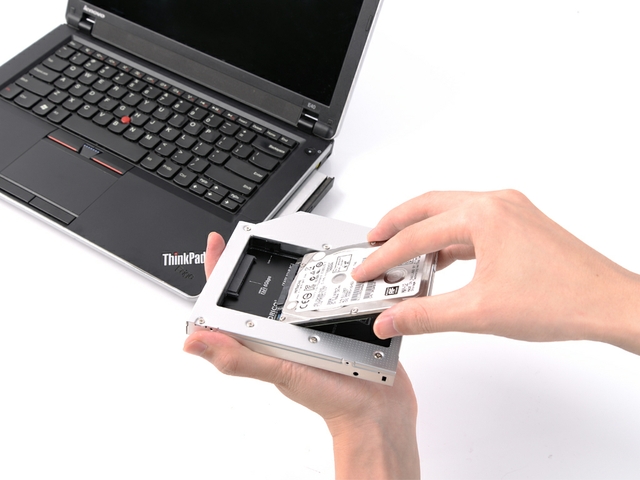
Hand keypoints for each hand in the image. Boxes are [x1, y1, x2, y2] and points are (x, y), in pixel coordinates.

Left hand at [184, 233, 420, 478]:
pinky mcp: (333, 328)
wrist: (377, 411)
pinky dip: (322, 282)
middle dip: (248, 266)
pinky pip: (321, 300)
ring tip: (281, 248)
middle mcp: (281, 336)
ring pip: (290, 295)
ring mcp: (306, 332)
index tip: (217, 244)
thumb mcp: (280, 371)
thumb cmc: (331, 398)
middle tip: (245, 237)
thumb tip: (192, 342)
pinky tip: (326, 271)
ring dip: (286, 271)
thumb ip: (238, 357)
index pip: (228, 307)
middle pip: (256, 296)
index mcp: (261, 343)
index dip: (218, 274)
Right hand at [352, 190, 639, 353]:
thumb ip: (425, 316)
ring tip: (401, 252)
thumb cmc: (561, 299)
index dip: (384, 256)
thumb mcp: (478, 312)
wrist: (609, 304)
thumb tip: (392, 319)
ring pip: (450, 211)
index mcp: (483, 214)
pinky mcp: (519, 224)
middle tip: (371, 241)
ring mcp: (510, 210)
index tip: (364, 271)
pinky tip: (439, 261)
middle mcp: (496, 203)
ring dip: (423, 230)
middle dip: (396, 223)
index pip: (417, 235)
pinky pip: (471, 223)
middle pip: (428, 205)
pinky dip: (448, 239)